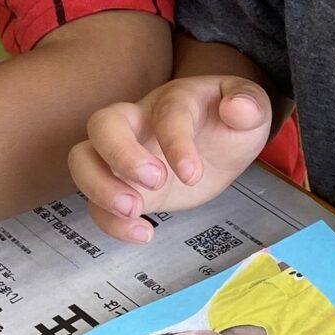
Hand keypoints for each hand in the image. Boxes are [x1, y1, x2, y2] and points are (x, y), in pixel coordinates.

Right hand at [69, 76, 272, 241]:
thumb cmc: (228, 121)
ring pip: (83, 160)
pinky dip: (110, 222)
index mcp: (173, 101)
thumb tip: (238, 108)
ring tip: (134, 211)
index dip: (176, 142)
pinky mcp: (121, 187)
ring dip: (100, 188)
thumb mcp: (252, 109)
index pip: (166, 113)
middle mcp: (138, 124)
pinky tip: (142, 232)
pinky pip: (95, 202)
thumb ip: (250, 103)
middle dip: (120, 155)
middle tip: (154, 184)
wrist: (217, 141)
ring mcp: (122, 155)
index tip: (192, 174)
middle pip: (102, 124)